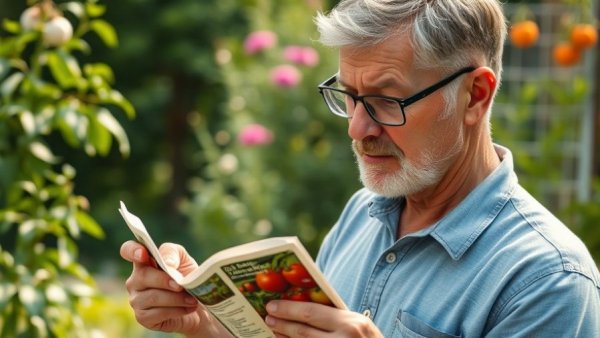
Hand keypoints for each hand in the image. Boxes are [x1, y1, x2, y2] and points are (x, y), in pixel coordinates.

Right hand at [120, 241, 230, 336]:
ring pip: (152, 297)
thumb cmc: (187, 277)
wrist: (198, 303)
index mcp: (143, 262)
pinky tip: (188, 308)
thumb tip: (167, 263)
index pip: (127, 250)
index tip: (143, 254)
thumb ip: (172, 253)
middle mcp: (135, 280)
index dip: (132, 251)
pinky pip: (158, 313)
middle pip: (143, 276)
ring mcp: (136, 299)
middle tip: (181, 285)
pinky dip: (177, 310)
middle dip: (164, 280)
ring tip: (192, 299)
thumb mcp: (183, 259)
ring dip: (176, 298)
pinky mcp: (143, 317)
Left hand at [265, 300, 383, 337]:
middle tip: (268, 317)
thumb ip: (335, 318)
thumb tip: (302, 307)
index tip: (272, 305)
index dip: (288, 309)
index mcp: (350, 324)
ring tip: (273, 331)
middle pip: (303, 332)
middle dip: (283, 324)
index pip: (312, 313)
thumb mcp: (358, 325)